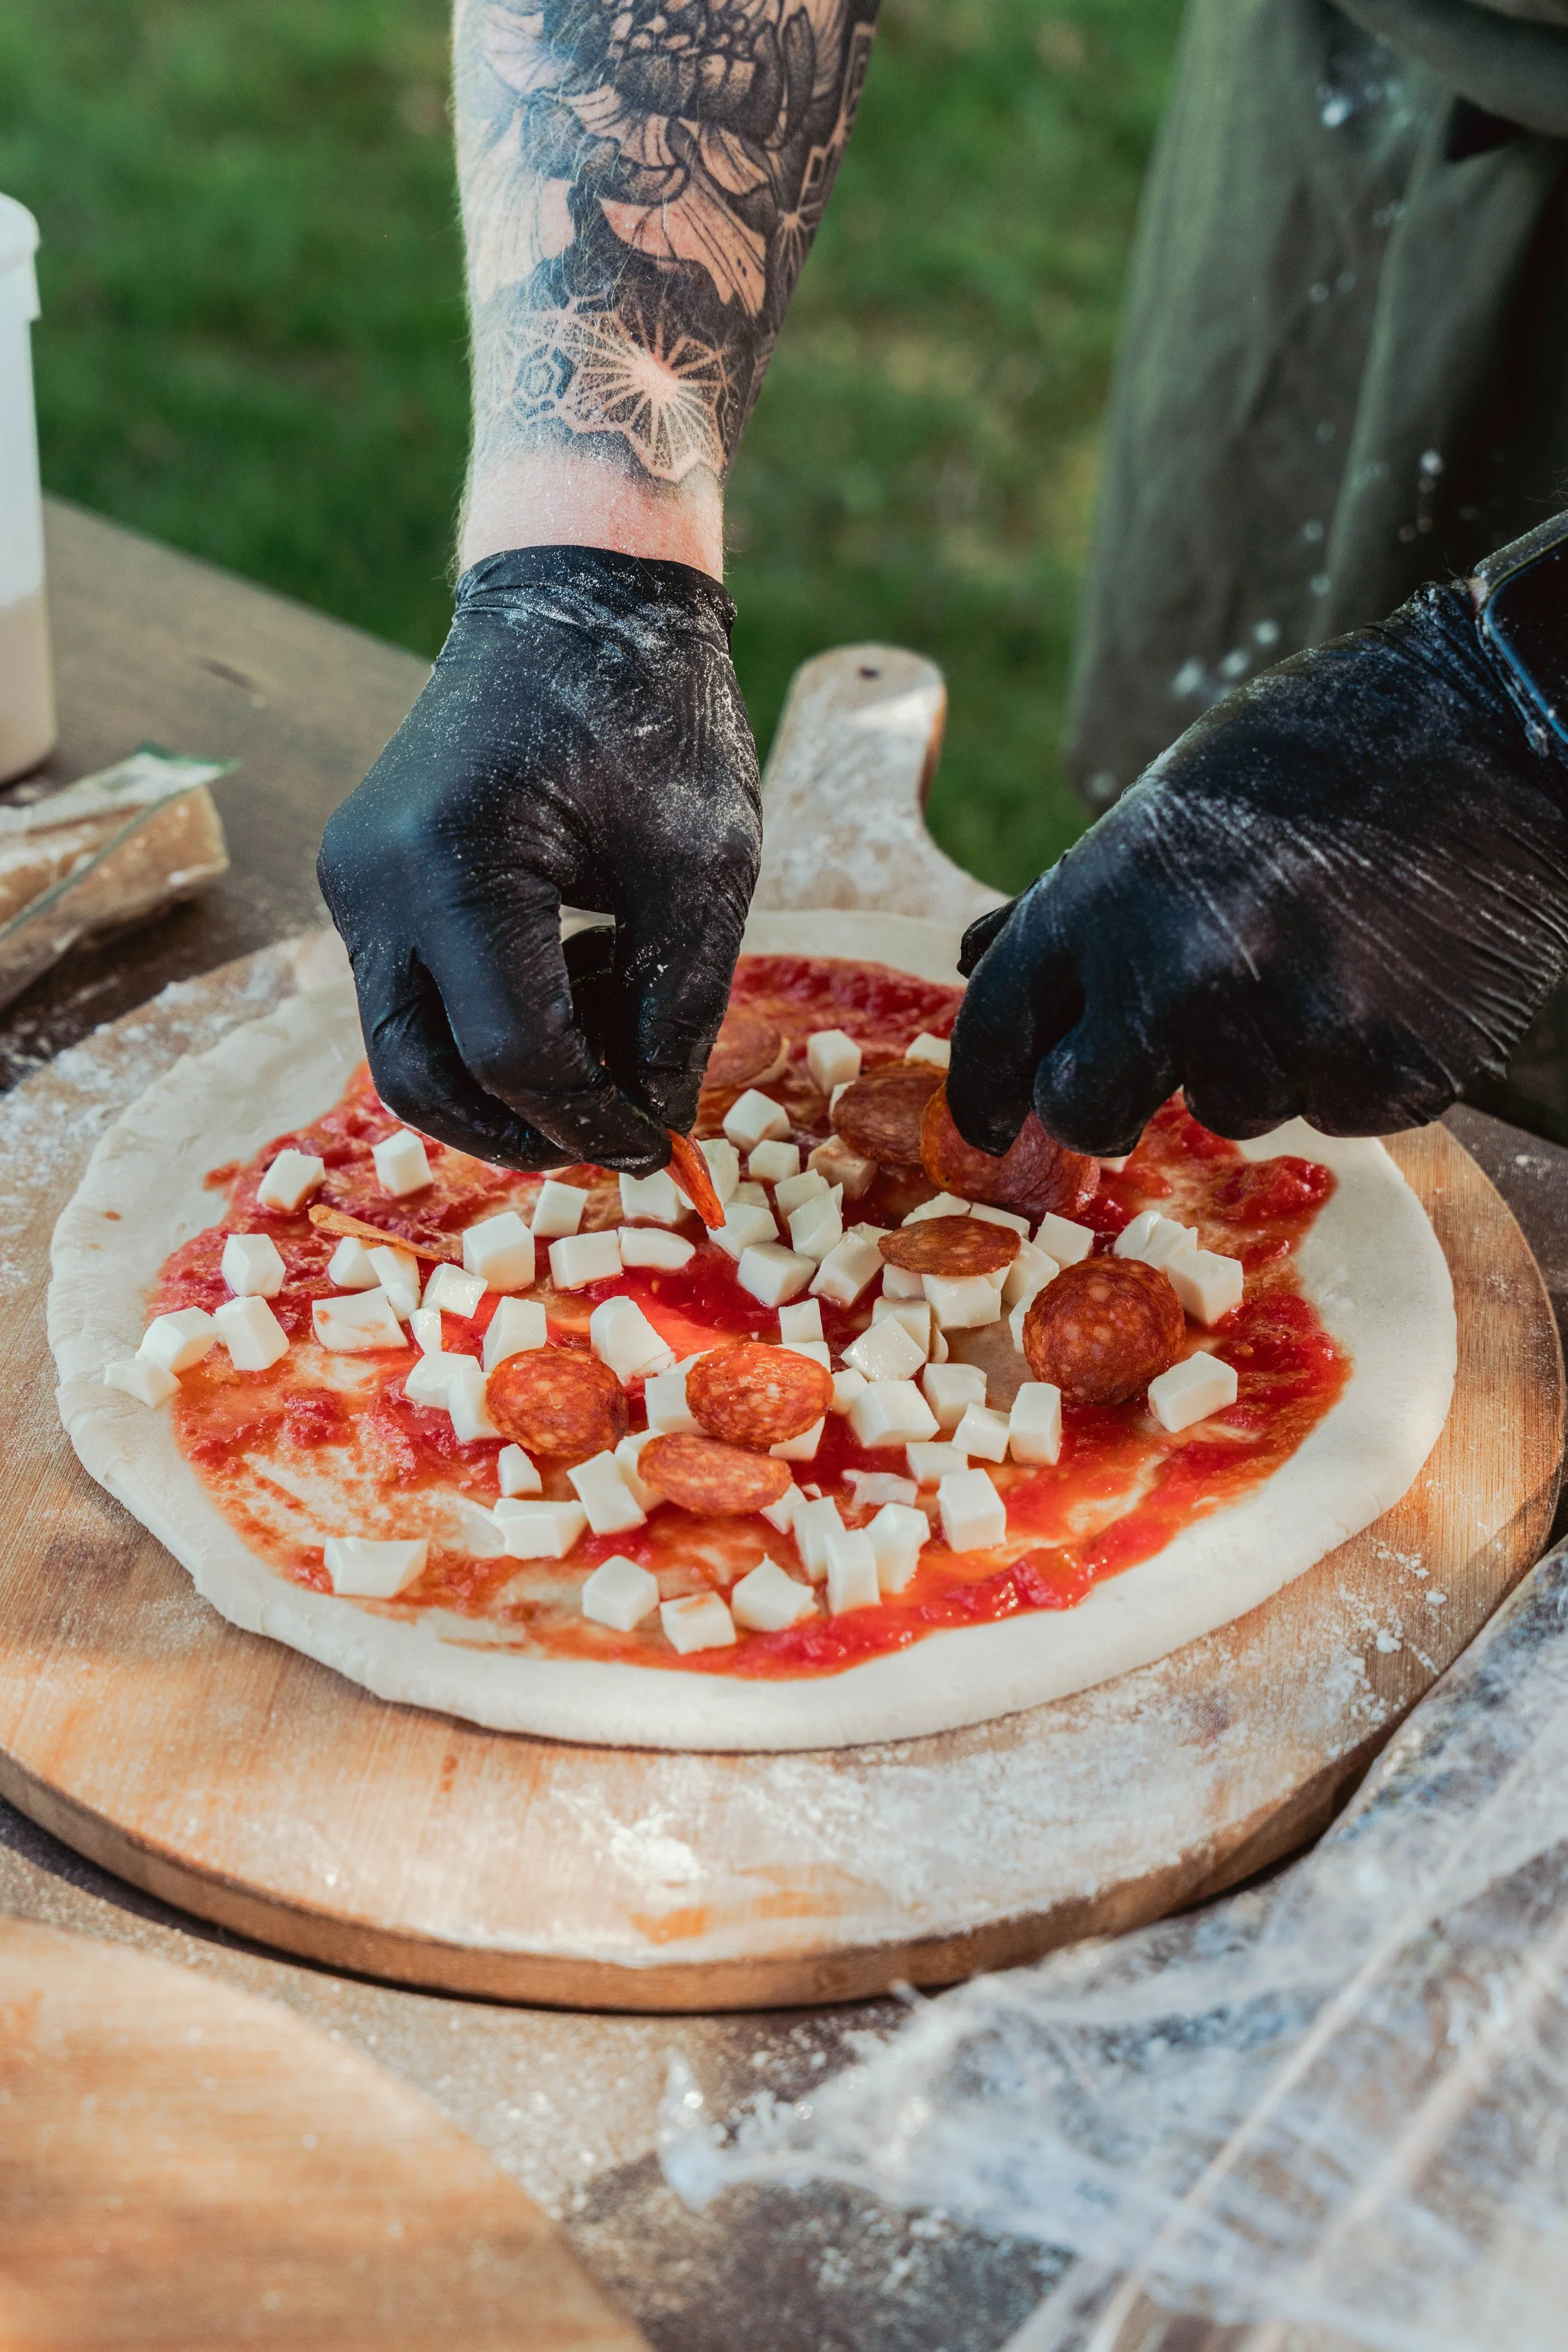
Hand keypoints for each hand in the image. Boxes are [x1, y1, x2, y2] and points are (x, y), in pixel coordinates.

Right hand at [318, 546, 760, 1172]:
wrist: (578, 596)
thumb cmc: (655, 713)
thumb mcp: (705, 868)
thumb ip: (681, 1009)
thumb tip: (656, 1128)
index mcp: (455, 859)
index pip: (514, 1052)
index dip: (590, 1121)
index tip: (660, 1150)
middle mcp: (374, 879)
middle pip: (424, 1079)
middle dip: (525, 1128)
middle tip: (618, 1132)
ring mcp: (355, 884)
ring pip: (412, 1049)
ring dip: (513, 1076)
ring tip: (614, 1010)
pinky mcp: (365, 887)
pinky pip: (417, 998)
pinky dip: (494, 1022)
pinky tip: (577, 966)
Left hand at [948, 581, 1567, 1155]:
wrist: (1499, 727)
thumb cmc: (1322, 754)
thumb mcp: (1167, 805)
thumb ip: (1073, 901)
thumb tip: (972, 959)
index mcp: (1105, 896)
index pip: (998, 1026)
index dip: (984, 1085)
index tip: (988, 1117)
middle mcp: (1178, 973)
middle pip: (1086, 1111)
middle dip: (1101, 1104)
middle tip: (1146, 1069)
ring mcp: (1285, 1030)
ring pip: (1228, 1107)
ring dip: (1255, 1057)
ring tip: (1319, 951)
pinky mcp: (1384, 1074)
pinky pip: (1333, 1107)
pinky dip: (1350, 1061)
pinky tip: (1386, 975)